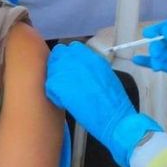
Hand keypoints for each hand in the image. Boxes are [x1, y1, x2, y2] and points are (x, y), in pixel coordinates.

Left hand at [45, 42, 159, 166]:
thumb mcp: (106, 76)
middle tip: (63, 82)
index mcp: (93, 57)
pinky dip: (55, 96)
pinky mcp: (61, 85)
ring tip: (66, 94)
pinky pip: (50, 87)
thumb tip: (80, 71)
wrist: (116, 118)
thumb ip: (91, 68)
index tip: (69, 70)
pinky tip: (65, 103)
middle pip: (58, 54)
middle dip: (58, 67)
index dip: (68, 59)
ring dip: (56, 81)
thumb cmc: (115, 103)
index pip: (72, 48)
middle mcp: (80, 59)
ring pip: (52, 70)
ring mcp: (70, 70)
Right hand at [133, 20, 166, 139]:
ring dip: (154, 56)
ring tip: (158, 65)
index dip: (159, 29)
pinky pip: (160, 64)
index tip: (148, 34)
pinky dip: (149, 63)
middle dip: (157, 45)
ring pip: (161, 52)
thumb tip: (165, 30)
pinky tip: (137, 61)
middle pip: (164, 39)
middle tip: (158, 54)